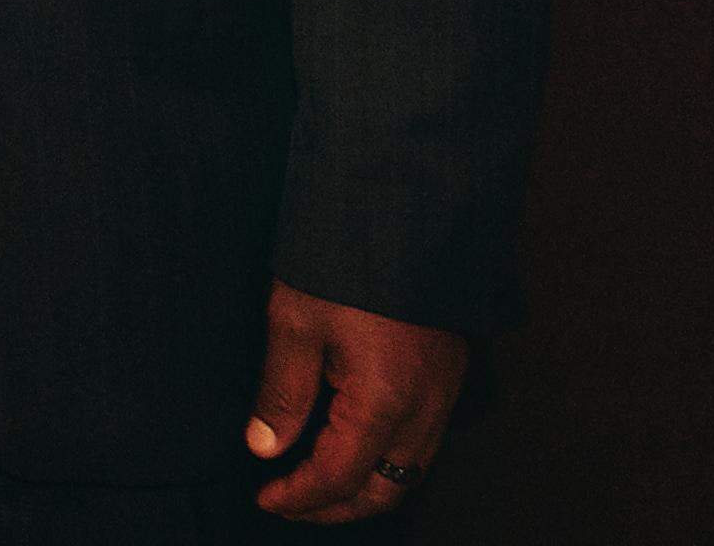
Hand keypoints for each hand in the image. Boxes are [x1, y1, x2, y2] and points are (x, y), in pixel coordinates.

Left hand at [246, 281, 468, 522]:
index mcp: (384, 401)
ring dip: (365, 487)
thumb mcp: (294, 321)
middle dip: (335, 507)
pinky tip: (354, 443)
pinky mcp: (448, 372)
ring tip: (316, 481)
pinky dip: (388, 458)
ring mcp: (444, 391)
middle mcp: (424, 407)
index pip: (339, 477)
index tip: (266, 498)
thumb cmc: (343, 259)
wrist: (402, 207)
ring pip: (411, 470)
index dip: (299, 497)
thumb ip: (282, 393)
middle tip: (290, 501)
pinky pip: (424, 440)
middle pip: (384, 490)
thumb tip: (265, 447)